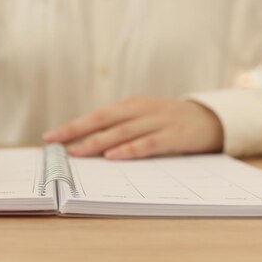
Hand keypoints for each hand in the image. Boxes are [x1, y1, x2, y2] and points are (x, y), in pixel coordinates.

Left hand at [43, 97, 223, 159]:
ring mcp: (158, 121)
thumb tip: (86, 146)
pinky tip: (113, 156)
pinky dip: (129, 150)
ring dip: (97, 142)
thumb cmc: (169, 122)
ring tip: (77, 152)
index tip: (49, 137)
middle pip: (103, 119)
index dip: (72, 126)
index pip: (96, 116)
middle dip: (76, 131)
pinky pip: (148, 143)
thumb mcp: (143, 119)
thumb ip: (120, 128)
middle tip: (54, 142)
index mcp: (131, 105)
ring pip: (122, 131)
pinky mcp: (174, 135)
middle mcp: (141, 110)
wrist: (211, 118)